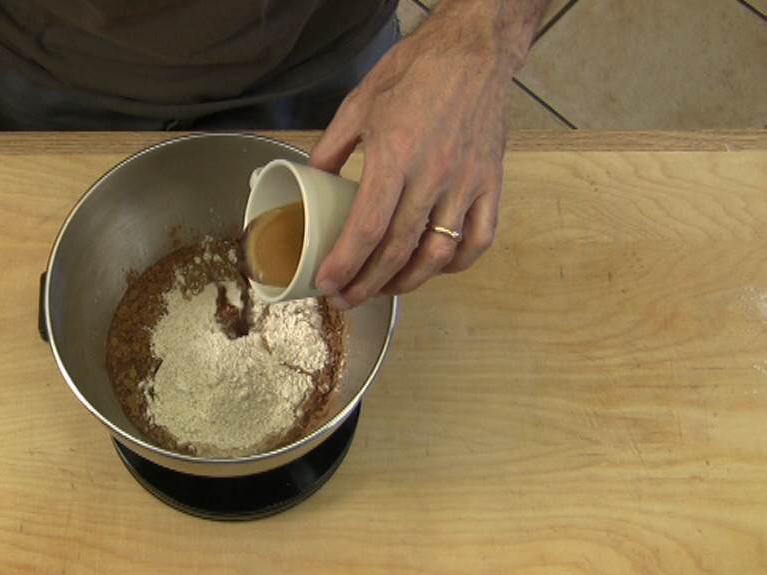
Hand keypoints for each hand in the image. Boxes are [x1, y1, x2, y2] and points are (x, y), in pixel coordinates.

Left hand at [309, 0, 535, 309]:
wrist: (471, 50)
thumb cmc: (415, 72)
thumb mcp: (357, 106)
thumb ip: (330, 150)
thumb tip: (312, 181)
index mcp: (394, 156)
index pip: (366, 228)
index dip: (345, 264)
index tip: (328, 283)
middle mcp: (432, 176)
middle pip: (397, 251)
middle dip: (367, 284)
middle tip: (347, 297)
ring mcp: (465, 183)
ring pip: (437, 255)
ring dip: (407, 282)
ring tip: (384, 290)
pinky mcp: (490, 184)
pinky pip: (478, 240)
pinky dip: (456, 263)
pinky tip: (434, 268)